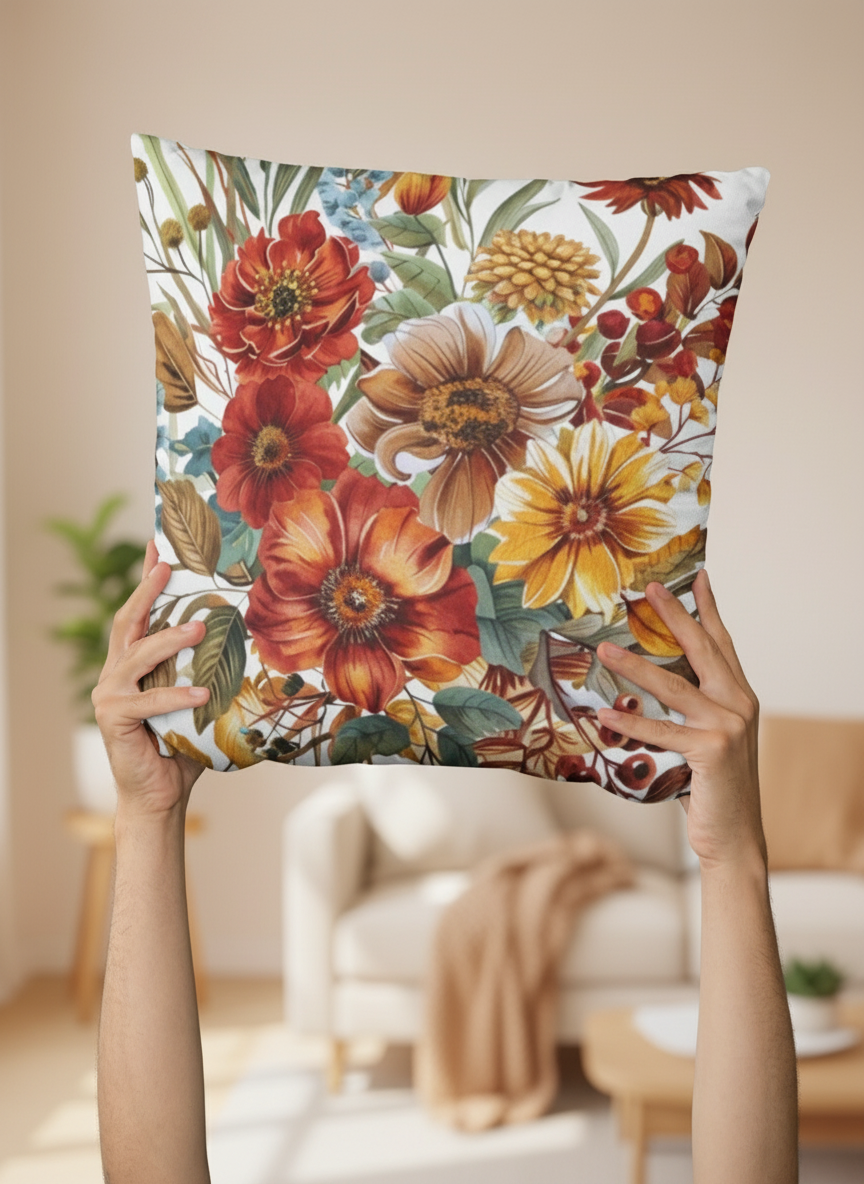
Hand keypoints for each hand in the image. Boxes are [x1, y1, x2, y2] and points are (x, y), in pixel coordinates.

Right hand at [92, 539, 209, 818]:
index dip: (147, 580)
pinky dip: (175, 695)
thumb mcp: (200, 700)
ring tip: (198, 628)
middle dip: (148, 591)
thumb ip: (212, 672)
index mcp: (133, 663)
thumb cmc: (183, 745)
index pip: (139, 613)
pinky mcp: (113, 718)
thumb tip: (261, 642)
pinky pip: (147, 701)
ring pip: (138, 655)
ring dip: (169, 639)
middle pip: (129, 621)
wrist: (161, 793)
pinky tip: (202, 693)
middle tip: (170, 566)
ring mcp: (110, 694)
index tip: (160, 546)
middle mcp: (116, 672)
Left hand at [597, 569, 765, 870]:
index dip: (708, 608)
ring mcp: (727, 726)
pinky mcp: (711, 751)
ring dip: (634, 666)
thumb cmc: (712, 787)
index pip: (721, 642)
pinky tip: (605, 713)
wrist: (734, 836)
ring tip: (604, 649)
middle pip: (701, 649)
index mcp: (738, 696)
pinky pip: (662, 732)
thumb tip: (645, 683)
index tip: (696, 575)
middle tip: (649, 588)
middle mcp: (737, 704)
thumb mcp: (706, 738)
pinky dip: (631, 723)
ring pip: (673, 687)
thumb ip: (689, 709)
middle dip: (674, 616)